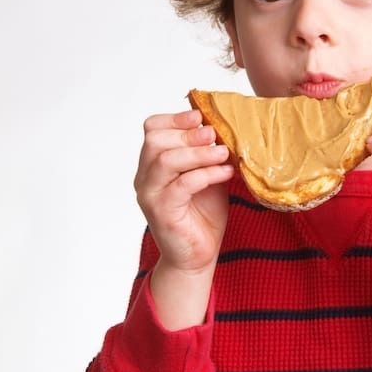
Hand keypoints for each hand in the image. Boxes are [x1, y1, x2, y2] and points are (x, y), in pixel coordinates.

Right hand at [134, 109, 233, 273]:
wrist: (197, 256)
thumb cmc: (202, 215)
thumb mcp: (208, 176)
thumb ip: (209, 154)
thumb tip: (226, 128)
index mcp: (153, 164)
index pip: (151, 129)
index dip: (175, 118)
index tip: (200, 116)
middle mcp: (145, 178)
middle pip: (155, 141)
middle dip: (187, 134)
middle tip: (213, 134)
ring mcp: (151, 195)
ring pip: (165, 161)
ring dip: (198, 153)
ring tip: (223, 153)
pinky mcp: (162, 213)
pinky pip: (182, 185)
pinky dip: (206, 174)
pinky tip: (226, 173)